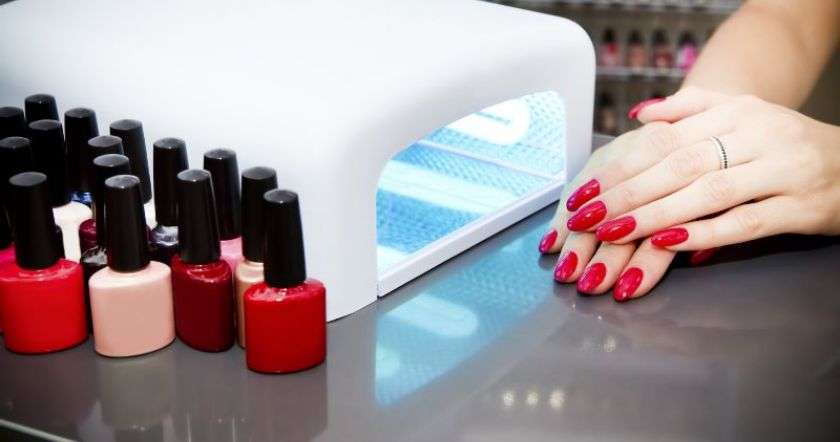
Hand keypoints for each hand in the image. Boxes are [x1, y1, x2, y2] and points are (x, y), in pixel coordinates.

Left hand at [564, 87, 839, 294]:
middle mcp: (758, 135)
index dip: (622, 166)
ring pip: (709, 192)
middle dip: (627, 193)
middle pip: (681, 164)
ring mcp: (783, 170)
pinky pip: (747, 222)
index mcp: (736, 113)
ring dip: (656, 214)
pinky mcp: (802, 206)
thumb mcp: (742, 114)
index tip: (585, 191)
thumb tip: (638, 116)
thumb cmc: (782, 142)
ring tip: (615, 232)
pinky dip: (705, 233)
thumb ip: (689, 109)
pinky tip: (669, 244)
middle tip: (587, 217)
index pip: (666, 139)